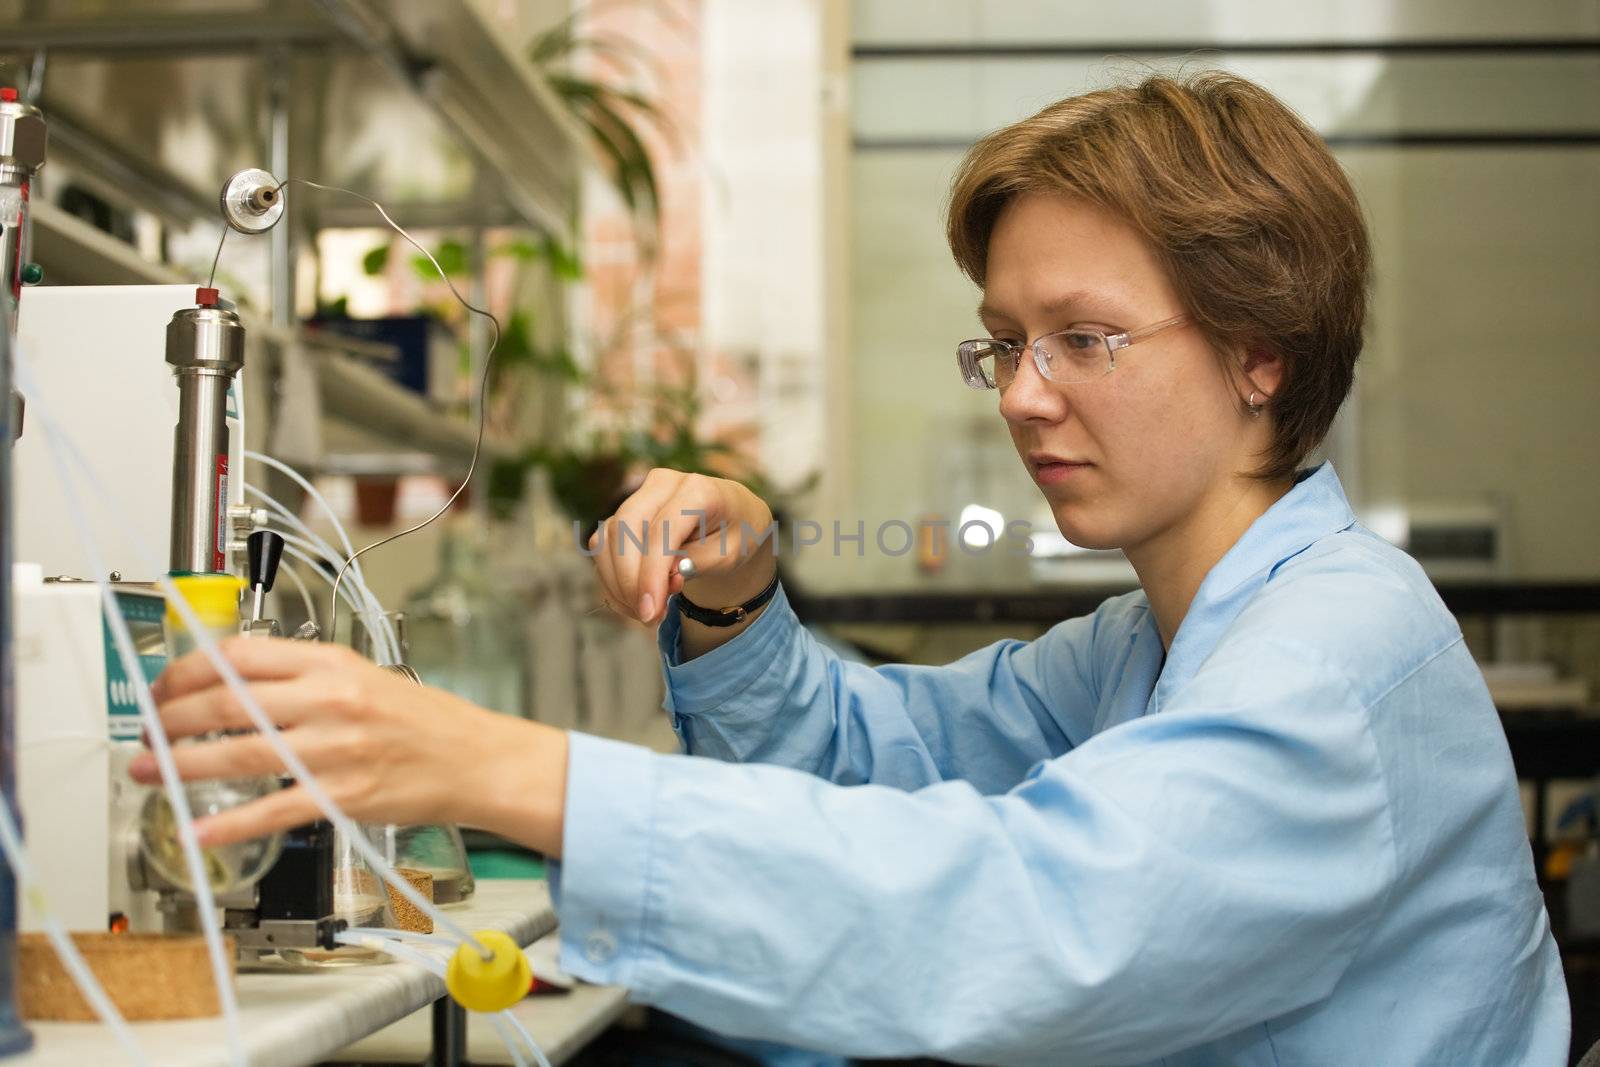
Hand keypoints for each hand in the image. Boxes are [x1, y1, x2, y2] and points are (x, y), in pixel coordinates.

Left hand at [128, 638, 568, 854]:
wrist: (474, 758)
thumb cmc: (420, 721)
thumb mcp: (360, 677)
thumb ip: (300, 676)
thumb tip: (229, 683)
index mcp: (331, 663)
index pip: (239, 656)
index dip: (186, 672)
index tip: (162, 688)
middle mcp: (331, 700)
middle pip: (228, 704)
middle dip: (171, 721)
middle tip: (147, 734)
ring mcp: (336, 749)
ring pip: (240, 754)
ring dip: (182, 766)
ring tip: (150, 773)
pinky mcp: (344, 795)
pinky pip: (273, 810)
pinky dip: (229, 824)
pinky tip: (200, 830)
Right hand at [591, 467, 776, 627]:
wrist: (733, 516)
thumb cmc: (736, 534)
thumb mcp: (730, 555)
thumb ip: (698, 563)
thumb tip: (665, 577)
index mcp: (697, 490)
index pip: (661, 530)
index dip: (651, 573)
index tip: (651, 611)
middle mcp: (663, 483)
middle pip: (624, 529)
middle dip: (630, 581)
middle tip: (650, 617)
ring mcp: (639, 495)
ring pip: (607, 539)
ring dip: (619, 584)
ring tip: (649, 611)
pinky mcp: (623, 513)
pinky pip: (602, 547)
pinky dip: (613, 580)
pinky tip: (636, 600)